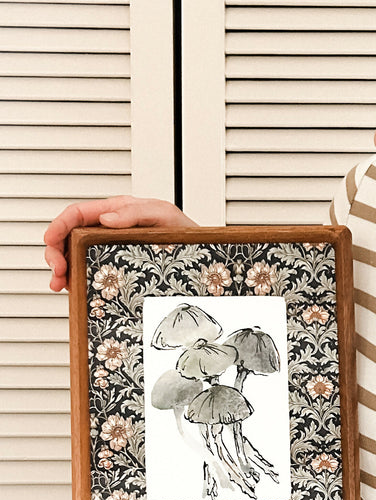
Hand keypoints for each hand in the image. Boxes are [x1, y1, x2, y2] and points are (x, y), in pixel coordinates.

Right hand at [43, 195, 196, 291]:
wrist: (201, 260)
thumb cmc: (185, 234)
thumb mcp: (165, 216)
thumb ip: (136, 212)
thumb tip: (105, 217)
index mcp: (117, 212)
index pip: (78, 213)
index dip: (59, 226)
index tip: (50, 242)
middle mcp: (109, 229)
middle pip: (69, 236)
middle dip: (56, 252)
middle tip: (58, 271)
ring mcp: (110, 249)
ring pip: (73, 256)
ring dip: (61, 269)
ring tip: (60, 284)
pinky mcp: (115, 267)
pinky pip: (87, 271)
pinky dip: (75, 279)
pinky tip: (73, 288)